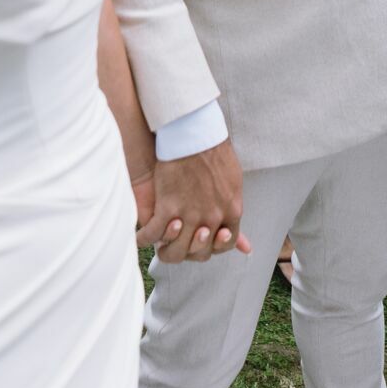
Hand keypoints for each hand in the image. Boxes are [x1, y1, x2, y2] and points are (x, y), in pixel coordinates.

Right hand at [135, 139, 250, 262]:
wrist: (193, 133)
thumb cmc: (214, 152)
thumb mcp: (233, 185)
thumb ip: (233, 215)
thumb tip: (246, 245)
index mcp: (231, 212)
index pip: (224, 246)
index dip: (211, 246)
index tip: (202, 240)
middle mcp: (212, 219)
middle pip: (200, 254)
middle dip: (189, 251)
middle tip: (180, 242)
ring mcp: (190, 216)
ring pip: (176, 252)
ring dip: (166, 251)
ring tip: (160, 244)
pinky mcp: (167, 208)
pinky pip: (152, 235)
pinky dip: (144, 238)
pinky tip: (140, 237)